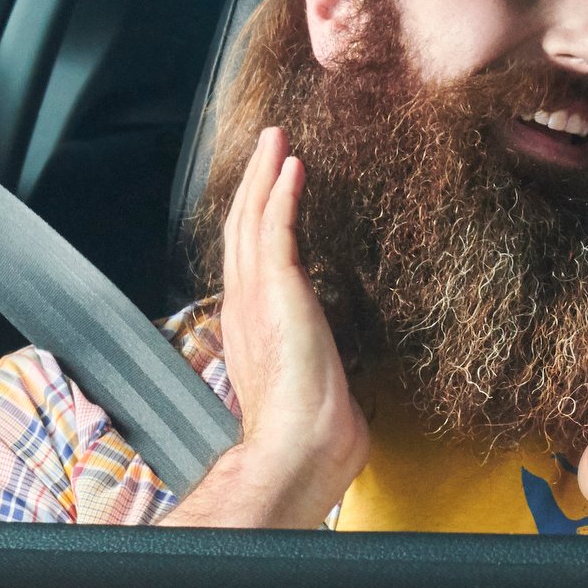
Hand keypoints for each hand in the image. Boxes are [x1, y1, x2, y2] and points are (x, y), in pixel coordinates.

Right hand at [167, 128, 368, 527]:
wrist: (299, 449)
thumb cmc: (311, 434)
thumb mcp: (316, 385)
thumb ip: (320, 364)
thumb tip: (344, 374)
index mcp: (253, 328)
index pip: (250, 259)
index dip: (257, 219)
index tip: (270, 188)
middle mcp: (246, 307)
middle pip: (244, 228)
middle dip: (255, 183)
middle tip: (269, 144)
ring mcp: (255, 297)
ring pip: (253, 219)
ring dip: (266, 174)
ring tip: (277, 139)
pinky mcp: (274, 291)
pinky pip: (275, 229)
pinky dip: (281, 193)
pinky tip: (292, 166)